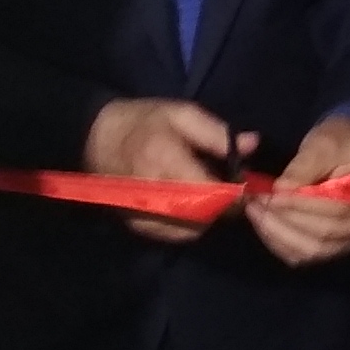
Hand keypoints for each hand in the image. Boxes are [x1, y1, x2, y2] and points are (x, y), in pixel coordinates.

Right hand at [88, 95, 246, 245]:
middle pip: (203, 214)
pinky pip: (177, 235)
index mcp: (162, 157)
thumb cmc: (143, 122)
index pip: (207, 190)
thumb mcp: (181, 114)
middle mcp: (151, 191)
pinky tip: (193, 206)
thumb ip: (217, 132)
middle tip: (232, 192)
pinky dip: (193, 225)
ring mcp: (142, 213)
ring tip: (213, 197)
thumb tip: (252, 145)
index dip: (233, 194)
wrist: (97, 140)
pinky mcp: (138, 226)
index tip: (246, 186)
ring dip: (210, 217)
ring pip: (192, 229)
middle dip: (225, 207)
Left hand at [249, 114, 349, 266]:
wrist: (348, 149)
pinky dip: (281, 243)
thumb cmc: (340, 142)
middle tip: (257, 203)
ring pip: (313, 249)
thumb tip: (281, 189)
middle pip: (325, 234)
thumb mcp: (323, 143)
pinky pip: (305, 254)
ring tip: (256, 212)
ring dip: (279, 234)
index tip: (272, 196)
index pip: (337, 209)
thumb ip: (304, 166)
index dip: (302, 205)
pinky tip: (264, 225)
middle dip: (286, 220)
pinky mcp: (334, 246)